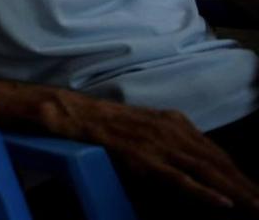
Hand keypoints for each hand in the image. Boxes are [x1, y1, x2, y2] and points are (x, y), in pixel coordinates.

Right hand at [58, 95, 258, 213]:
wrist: (78, 114)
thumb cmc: (109, 122)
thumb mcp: (148, 126)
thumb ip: (170, 139)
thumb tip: (193, 161)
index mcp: (177, 124)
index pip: (217, 154)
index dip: (240, 174)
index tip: (258, 191)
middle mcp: (175, 132)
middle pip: (219, 164)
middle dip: (247, 185)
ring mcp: (161, 145)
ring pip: (208, 172)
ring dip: (238, 192)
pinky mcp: (146, 159)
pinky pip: (180, 179)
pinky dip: (204, 192)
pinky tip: (224, 204)